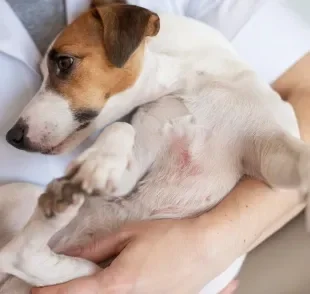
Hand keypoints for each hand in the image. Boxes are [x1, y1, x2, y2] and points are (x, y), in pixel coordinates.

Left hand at [32, 218, 237, 293]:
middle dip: (78, 289)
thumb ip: (99, 246)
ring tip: (113, 266)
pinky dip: (121, 287)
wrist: (207, 247)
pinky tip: (134, 273)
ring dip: (103, 286)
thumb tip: (75, 253)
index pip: (75, 292)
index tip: (35, 292)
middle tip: (76, 272)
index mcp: (119, 283)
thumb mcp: (130, 233)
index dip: (51, 293)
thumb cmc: (170, 236)